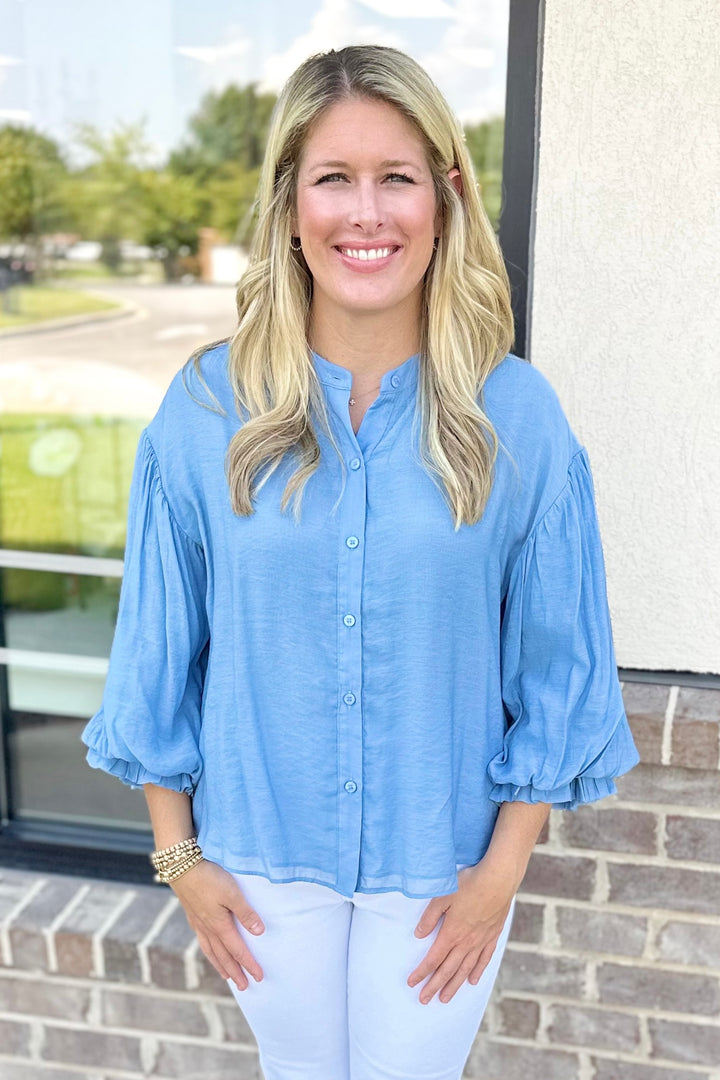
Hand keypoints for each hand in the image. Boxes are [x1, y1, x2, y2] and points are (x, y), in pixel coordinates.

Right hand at [170, 859, 264, 990]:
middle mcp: (208, 928)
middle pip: (224, 956)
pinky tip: (210, 950)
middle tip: (245, 986)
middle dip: (235, 972)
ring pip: (212, 951)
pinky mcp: (193, 916)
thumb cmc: (209, 878)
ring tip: (228, 976)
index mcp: (220, 925)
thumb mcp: (232, 893)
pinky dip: (210, 952)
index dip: (249, 964)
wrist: (181, 868)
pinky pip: (203, 942)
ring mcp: (199, 923)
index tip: (259, 977)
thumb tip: (259, 932)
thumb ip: (246, 913)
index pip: (238, 950)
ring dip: (221, 965)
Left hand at [406, 860, 514, 1004]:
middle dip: (434, 986)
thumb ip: (430, 917)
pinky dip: (477, 971)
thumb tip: (418, 934)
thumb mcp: (443, 896)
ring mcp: (481, 940)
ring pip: (465, 969)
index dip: (421, 973)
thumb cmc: (469, 883)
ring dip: (454, 985)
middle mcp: (466, 942)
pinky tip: (472, 981)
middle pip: (448, 970)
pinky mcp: (493, 935)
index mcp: (451, 932)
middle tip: (424, 1000)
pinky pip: (484, 959)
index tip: (412, 983)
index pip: (433, 959)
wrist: (499, 879)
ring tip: (445, 999)